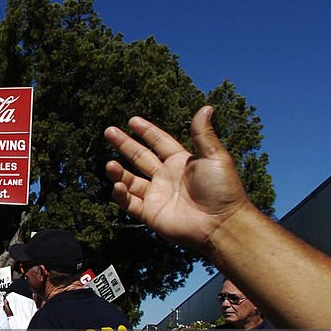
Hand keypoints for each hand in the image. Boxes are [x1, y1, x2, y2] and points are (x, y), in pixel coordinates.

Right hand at [104, 106, 251, 251]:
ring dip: (118, 172)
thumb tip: (206, 107)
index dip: (146, 131)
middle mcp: (166, 177)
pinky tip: (117, 185)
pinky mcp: (150, 214)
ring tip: (110, 165)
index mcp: (181, 162)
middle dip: (124, 144)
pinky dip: (120, 194)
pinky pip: (129, 202)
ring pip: (130, 180)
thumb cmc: (222, 189)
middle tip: (108, 131)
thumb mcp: (214, 156)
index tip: (132, 120)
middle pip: (140, 157)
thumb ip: (203, 133)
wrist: (220, 223)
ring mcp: (157, 196)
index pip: (159, 142)